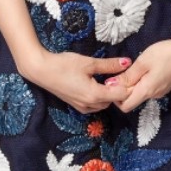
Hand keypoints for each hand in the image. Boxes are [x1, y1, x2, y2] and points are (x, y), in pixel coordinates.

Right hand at [20, 49, 134, 114]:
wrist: (41, 70)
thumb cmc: (64, 65)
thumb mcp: (89, 62)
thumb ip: (109, 64)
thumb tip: (127, 62)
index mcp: (95, 95)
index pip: (121, 95)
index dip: (128, 85)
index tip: (129, 74)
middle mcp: (90, 105)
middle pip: (113, 101)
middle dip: (118, 90)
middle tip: (120, 74)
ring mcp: (81, 107)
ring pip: (103, 104)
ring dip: (108, 94)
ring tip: (107, 77)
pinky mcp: (75, 105)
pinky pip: (93, 105)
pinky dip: (99, 96)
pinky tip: (95, 83)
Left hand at [104, 36, 170, 112]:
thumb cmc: (165, 54)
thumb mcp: (143, 62)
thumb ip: (127, 76)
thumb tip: (111, 85)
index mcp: (146, 91)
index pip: (125, 106)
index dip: (115, 97)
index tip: (112, 81)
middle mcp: (154, 95)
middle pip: (133, 99)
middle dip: (123, 88)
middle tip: (121, 70)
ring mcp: (161, 91)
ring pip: (141, 92)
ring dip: (133, 83)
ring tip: (134, 66)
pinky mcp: (166, 85)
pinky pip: (149, 87)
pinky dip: (143, 80)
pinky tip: (145, 67)